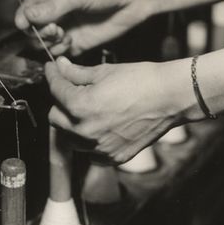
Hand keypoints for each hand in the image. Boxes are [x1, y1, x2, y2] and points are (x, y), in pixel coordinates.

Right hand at [14, 0, 148, 55]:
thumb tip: (29, 15)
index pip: (28, 6)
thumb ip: (55, 6)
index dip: (23, 17)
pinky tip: (70, 43)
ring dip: (49, 42)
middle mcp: (56, 10)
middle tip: (55, 29)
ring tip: (64, 35)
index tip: (25, 25)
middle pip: (33, 27)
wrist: (134, 0)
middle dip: (39, 31)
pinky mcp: (76, 42)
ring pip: (43, 41)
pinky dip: (60, 50)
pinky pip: (59, 51)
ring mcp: (66, 26)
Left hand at [45, 56, 192, 163]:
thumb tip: (60, 67)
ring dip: (71, 123)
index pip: (55, 90)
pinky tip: (99, 125)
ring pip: (69, 138)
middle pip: (55, 118)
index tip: (53, 68)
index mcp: (80, 107)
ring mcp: (99, 148)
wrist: (170, 98)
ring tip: (85, 108)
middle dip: (59, 101)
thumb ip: (76, 73)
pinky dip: (89, 139)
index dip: (52, 75)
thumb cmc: (141, 80)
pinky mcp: (112, 157)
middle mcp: (85, 132)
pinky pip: (89, 151)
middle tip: (70, 88)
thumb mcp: (104, 71)